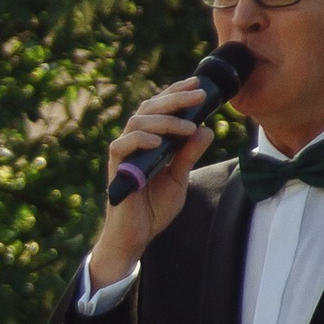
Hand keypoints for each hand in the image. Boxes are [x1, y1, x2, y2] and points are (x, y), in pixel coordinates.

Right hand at [86, 79, 221, 286]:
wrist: (136, 237)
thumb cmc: (153, 208)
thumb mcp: (179, 179)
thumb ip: (188, 155)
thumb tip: (206, 130)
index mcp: (149, 141)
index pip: (160, 108)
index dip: (176, 93)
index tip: (198, 85)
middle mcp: (134, 142)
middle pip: (149, 108)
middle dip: (175, 99)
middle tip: (198, 96)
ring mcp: (124, 154)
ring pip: (137, 122)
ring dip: (164, 121)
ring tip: (187, 127)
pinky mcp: (116, 168)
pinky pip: (122, 145)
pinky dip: (140, 139)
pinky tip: (159, 141)